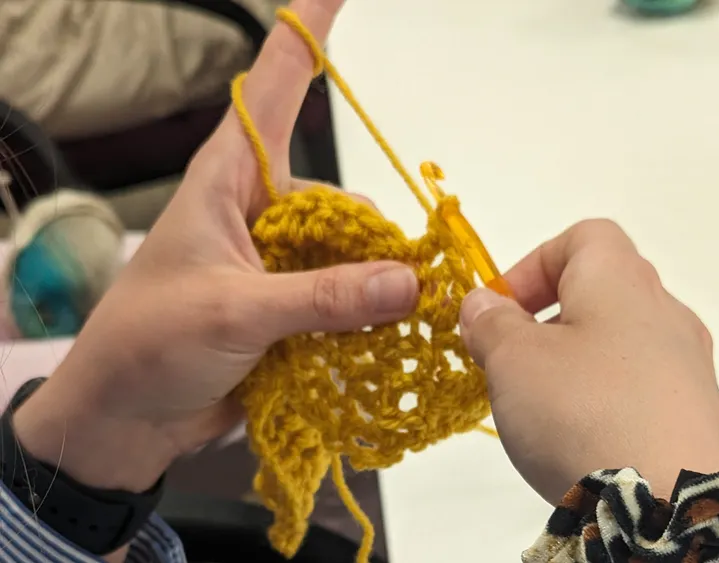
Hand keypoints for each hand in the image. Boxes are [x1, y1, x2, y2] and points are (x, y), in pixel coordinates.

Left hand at [13, 0, 416, 493]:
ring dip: (375, 286)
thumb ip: (321, 297)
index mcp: (229, 181)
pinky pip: (348, 298)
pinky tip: (378, 340)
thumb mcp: (233, 312)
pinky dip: (368, 317)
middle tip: (402, 283)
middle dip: (374, 234)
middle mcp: (260, 213)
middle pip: (341, 196)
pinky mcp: (290, 308)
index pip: (273, 88)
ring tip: (380, 327)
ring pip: (352, 253)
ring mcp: (278, 263)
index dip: (307, 35)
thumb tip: (407, 280)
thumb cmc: (148, 346)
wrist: (127, 421)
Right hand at [459, 220, 718, 503]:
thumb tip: (484, 304)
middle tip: (511, 361)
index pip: (584, 237)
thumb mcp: (514, 360)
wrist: (674, 504)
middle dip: (545, 319)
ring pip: (619, 343)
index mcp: (621, 280)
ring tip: (541, 408)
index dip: (533, 264)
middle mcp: (664, 312)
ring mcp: (688, 365)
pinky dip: (603, 399)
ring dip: (572, 363)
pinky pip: (639, 387)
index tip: (501, 310)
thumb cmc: (584, 412)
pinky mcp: (696, 414)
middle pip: (600, 291)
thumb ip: (492, 323)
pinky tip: (582, 439)